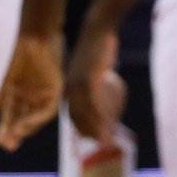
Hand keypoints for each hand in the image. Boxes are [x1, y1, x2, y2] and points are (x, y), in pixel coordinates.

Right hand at [0, 32, 64, 151]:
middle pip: (22, 120)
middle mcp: (30, 97)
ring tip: (15, 136)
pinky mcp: (55, 91)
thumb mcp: (4, 81)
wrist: (33, 39)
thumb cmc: (16, 56)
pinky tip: (26, 124)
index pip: (11, 117)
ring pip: (34, 118)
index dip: (5, 130)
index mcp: (17, 94)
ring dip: (25, 129)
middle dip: (15, 133)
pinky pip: (47, 111)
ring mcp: (43, 95)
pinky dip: (37, 119)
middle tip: (7, 146)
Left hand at [64, 27, 127, 145]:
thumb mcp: (92, 68)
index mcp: (67, 88)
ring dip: (95, 131)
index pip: (71, 114)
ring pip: (84, 115)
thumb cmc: (98, 48)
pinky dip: (100, 119)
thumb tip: (101, 94)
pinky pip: (93, 105)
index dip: (82, 128)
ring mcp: (76, 86)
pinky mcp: (87, 81)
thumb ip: (95, 83)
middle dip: (88, 134)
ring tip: (106, 142)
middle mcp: (68, 89)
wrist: (98, 32)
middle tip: (101, 144)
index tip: (93, 139)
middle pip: (76, 118)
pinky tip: (109, 126)